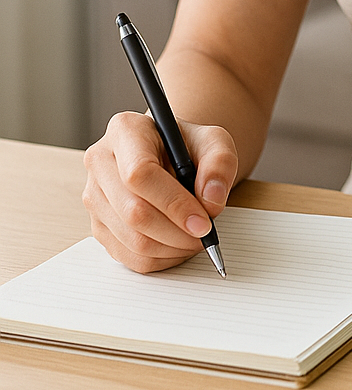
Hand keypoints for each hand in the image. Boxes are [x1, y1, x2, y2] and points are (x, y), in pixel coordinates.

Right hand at [82, 111, 237, 273]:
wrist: (170, 156)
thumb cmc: (188, 146)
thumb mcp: (214, 141)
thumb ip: (219, 163)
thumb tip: (210, 200)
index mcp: (125, 130)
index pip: (140, 173)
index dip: (174, 203)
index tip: (203, 221)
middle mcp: (101, 161)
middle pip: (133, 211)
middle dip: (177, 231)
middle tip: (205, 234)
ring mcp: (94, 197)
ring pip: (131, 239)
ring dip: (172, 247)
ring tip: (196, 237)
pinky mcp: (98, 226)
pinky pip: (129, 256)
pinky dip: (161, 258)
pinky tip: (179, 244)